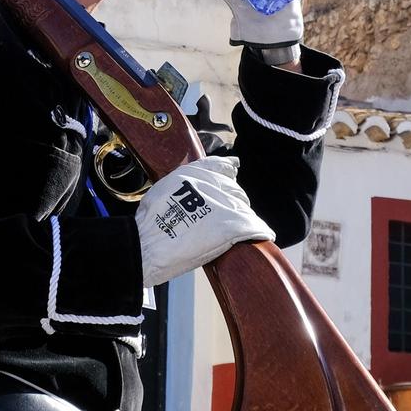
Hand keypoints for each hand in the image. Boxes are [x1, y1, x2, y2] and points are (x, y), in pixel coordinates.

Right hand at [135, 156, 273, 285]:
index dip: (227, 169)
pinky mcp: (229, 226)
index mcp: (189, 175)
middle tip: (233, 211)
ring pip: (243, 208)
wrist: (146, 244)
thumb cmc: (147, 224)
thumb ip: (178, 187)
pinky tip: (264, 234)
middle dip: (235, 199)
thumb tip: (185, 192)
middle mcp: (208, 186)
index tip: (233, 170)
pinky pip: (253, 226)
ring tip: (245, 226)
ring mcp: (221, 205)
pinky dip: (260, 230)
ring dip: (244, 217)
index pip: (217, 166)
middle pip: (233, 189)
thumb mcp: (160, 193)